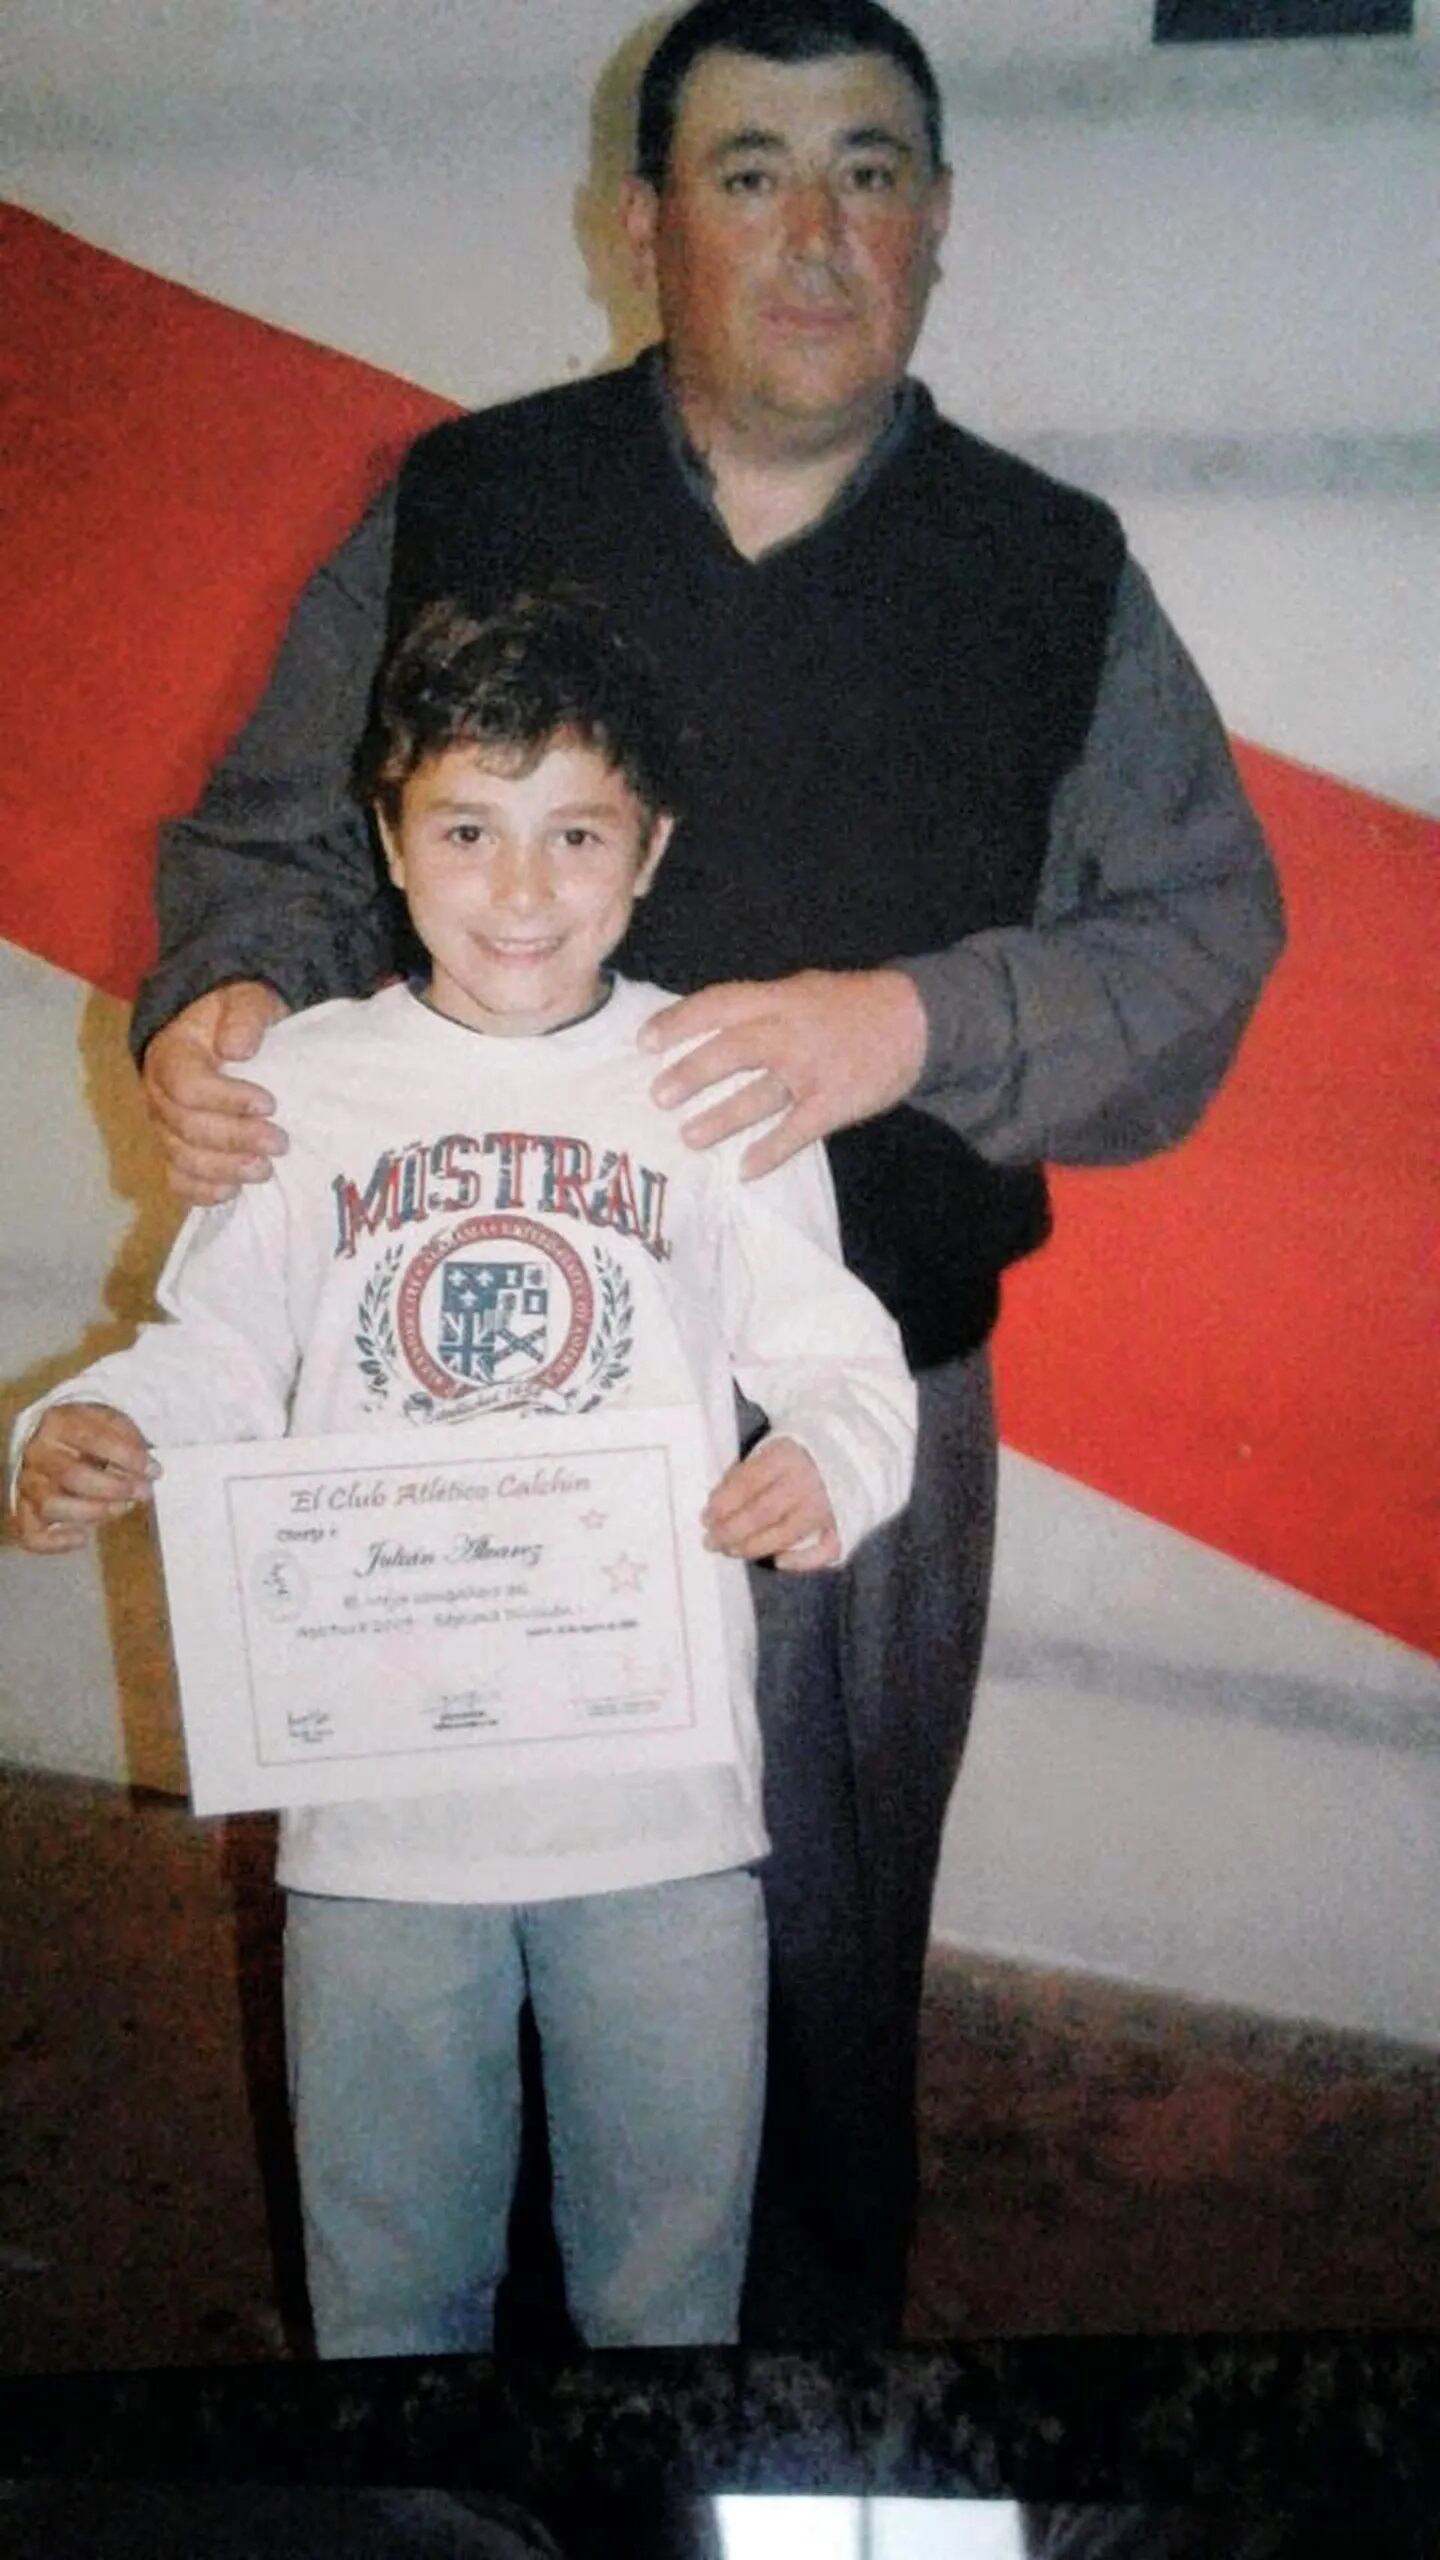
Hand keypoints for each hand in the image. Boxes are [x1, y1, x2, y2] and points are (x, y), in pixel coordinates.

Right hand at [12, 1404, 158, 1553]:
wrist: (51, 1441)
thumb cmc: (87, 1434)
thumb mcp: (109, 1422)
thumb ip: (128, 1441)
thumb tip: (148, 1470)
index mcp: (57, 1423)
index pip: (93, 1439)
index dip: (127, 1457)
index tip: (154, 1470)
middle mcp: (36, 1454)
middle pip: (72, 1476)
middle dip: (115, 1488)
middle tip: (143, 1493)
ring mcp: (28, 1484)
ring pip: (51, 1506)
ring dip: (93, 1511)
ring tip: (121, 1508)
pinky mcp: (24, 1511)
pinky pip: (31, 1534)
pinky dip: (57, 1542)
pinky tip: (83, 1536)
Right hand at [142, 981, 290, 1204]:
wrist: (228, 1034)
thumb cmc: (238, 1019)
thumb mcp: (248, 999)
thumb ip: (245, 1014)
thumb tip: (237, 1048)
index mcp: (170, 1053)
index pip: (185, 1085)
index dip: (226, 1099)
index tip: (269, 1104)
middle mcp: (158, 1094)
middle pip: (185, 1127)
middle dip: (235, 1139)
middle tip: (280, 1143)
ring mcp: (164, 1127)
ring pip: (181, 1158)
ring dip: (224, 1169)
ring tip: (265, 1170)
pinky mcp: (177, 1151)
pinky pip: (177, 1180)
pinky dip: (201, 1192)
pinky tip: (233, 1191)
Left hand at [641, 968, 928, 1177]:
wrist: (917, 1020)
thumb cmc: (850, 1006)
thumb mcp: (803, 989)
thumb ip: (760, 1007)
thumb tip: (707, 1024)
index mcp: (780, 998)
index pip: (718, 1004)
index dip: (679, 1022)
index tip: (644, 1043)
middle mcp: (792, 1031)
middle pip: (731, 1051)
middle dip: (691, 1074)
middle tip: (658, 1097)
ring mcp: (814, 1069)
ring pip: (758, 1096)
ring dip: (720, 1119)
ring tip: (689, 1137)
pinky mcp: (835, 1103)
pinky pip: (795, 1132)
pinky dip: (768, 1153)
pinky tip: (744, 1171)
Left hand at [703, 1434, 839, 1573]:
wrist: (846, 1450)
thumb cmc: (797, 1454)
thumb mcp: (769, 1448)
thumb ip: (745, 1473)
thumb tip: (717, 1503)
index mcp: (785, 1455)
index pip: (748, 1482)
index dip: (723, 1503)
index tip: (706, 1518)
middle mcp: (806, 1480)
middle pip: (762, 1512)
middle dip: (731, 1530)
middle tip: (711, 1541)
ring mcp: (826, 1504)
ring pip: (786, 1534)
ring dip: (754, 1547)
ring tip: (732, 1550)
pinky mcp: (843, 1523)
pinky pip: (825, 1549)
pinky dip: (803, 1560)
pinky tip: (778, 1561)